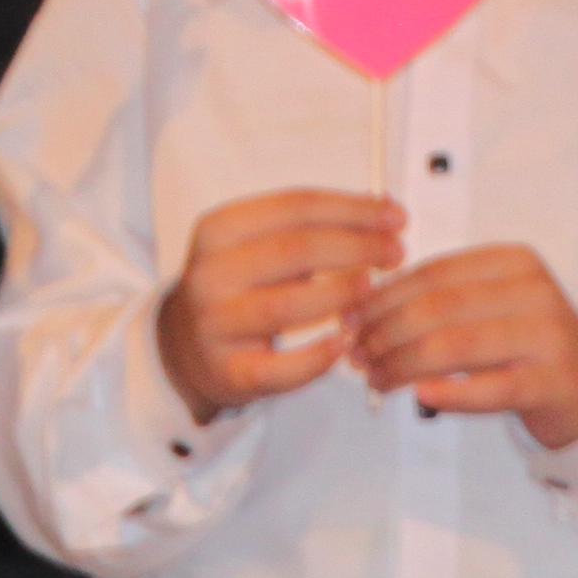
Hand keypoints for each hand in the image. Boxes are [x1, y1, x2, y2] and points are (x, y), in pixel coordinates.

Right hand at [155, 190, 400, 424]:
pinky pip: (280, 367)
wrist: (183, 345)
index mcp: (221, 229)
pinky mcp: (228, 371)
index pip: (297, 207)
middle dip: (357, 247)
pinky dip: (318, 357)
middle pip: (296, 249)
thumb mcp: (261, 243)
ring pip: (287, 305)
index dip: (353, 210)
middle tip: (394, 252)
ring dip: (339, 294)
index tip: (393, 217)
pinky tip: (344, 342)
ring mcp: (216, 324)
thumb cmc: (238, 287)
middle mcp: (212, 273)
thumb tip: (384, 211)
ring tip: (372, 288)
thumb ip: (317, 226)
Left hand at [349, 244, 577, 452]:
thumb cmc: (524, 341)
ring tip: (378, 379)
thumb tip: (364, 309)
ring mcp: (547, 336)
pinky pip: (493, 387)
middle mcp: (533, 292)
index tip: (352, 319)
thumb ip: (440, 298)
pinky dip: (452, 393)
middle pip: (440, 308)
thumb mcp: (490, 303)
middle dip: (386, 333)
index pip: (434, 273)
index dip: (384, 297)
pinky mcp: (553, 381)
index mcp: (512, 262)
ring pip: (458, 345)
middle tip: (359, 354)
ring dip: (405, 365)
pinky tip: (422, 395)